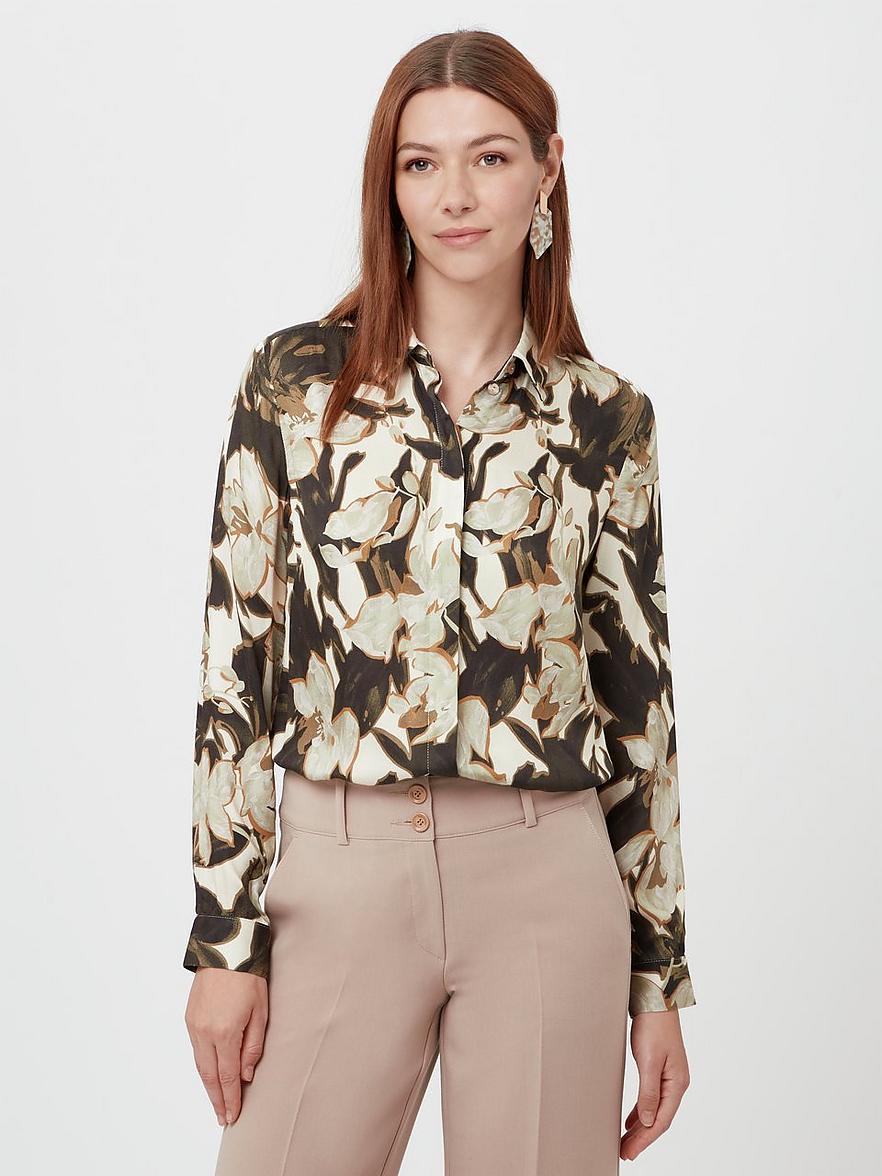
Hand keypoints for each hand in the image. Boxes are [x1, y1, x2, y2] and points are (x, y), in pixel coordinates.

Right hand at [184, 967, 268, 1126]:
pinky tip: (210, 1075)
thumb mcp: (261, 1010)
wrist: (224, 947)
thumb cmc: (248, 976)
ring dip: (208, 1086)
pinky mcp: (189, 1018)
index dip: (231, 1099)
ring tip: (218, 1102)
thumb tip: (247, 1074)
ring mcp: (194, 1026)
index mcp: (225, 1033)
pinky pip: (195, 1050)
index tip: (233, 1116)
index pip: (228, 1076)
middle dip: (217, 1099)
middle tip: (223, 1118)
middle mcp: (205, 1033)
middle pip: (210, 1076)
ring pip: (200, 1065)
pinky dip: (203, 1067)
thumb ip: (253, 1046)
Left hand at [621, 1008, 690, 1161]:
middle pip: (658, 1119)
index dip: (645, 1140)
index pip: (660, 1121)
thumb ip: (648, 1092)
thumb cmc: (654, 1026)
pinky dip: (641, 1112)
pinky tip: (632, 1120)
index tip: (629, 1152)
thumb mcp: (649, 1060)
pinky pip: (651, 1098)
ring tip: (626, 1142)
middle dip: (642, 1138)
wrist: (656, 1000)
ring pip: (654, 1110)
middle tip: (624, 1153)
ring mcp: (669, 1077)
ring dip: (641, 1128)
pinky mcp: (660, 1070)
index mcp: (677, 1084)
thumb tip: (647, 1121)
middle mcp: (676, 1084)